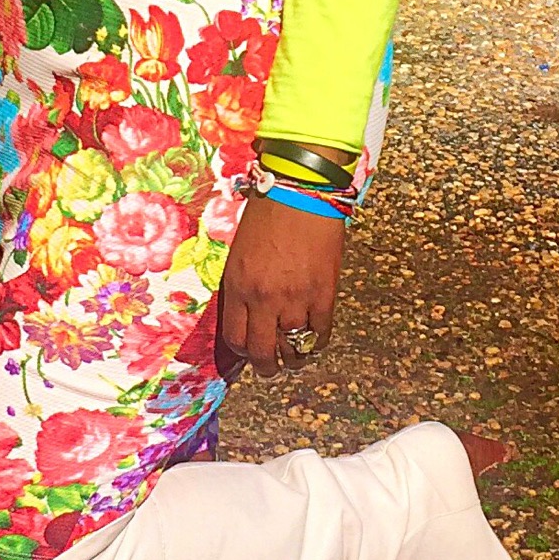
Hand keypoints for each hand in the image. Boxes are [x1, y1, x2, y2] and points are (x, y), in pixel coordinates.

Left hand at [216, 191, 342, 373]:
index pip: (235, 338)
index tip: (249, 351)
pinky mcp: (323, 294)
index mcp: (237, 287)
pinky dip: (317, 341)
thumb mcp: (240, 253)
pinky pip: (320, 333)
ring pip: (294, 348)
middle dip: (267, 366)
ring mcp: (295, 299)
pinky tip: (314, 339)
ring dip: (295, 358)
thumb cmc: (267, 215)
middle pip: (263, 352)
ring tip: (296, 358)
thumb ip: (242, 286)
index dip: (243, 351)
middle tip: (272, 368)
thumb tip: (250, 314)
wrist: (301, 191)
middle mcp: (263, 299)